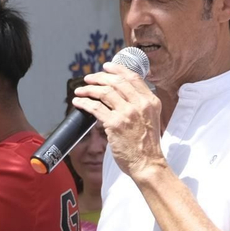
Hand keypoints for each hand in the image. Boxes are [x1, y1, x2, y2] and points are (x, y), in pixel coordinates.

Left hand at [73, 63, 164, 179]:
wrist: (147, 163)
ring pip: (104, 93)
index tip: (106, 67)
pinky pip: (95, 108)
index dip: (117, 69)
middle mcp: (140, 104)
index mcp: (151, 102)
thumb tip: (121, 95)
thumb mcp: (151, 119)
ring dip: (89, 89)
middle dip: (99, 77)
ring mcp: (127, 114)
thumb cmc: (147, 145)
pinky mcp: (115, 124)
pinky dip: (84, 103)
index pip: (133, 77)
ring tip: (80, 90)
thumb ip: (140, 105)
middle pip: (116, 82)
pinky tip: (78, 102)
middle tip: (89, 78)